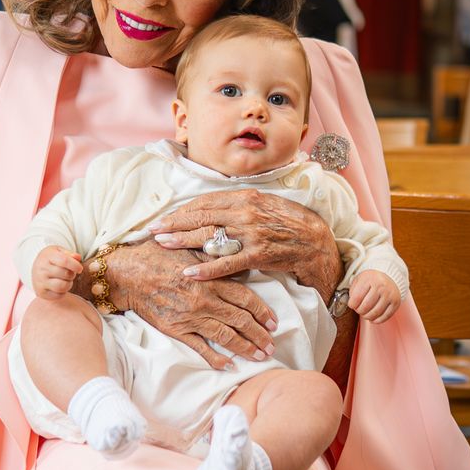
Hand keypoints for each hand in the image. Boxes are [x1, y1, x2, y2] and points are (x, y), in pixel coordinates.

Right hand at [32, 245, 82, 299]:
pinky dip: (63, 291)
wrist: (35, 270)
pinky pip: (59, 295)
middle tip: (70, 273)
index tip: (80, 269)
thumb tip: (78, 257)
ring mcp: (40, 282)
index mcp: (47, 256)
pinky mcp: (41, 293)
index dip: (75, 265)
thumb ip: (69, 254)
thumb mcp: (59, 251)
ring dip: (69, 284)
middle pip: (66, 274)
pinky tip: (60, 285)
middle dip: (72, 274)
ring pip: (63, 286)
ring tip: (66, 280)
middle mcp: (41, 269)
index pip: (64, 261)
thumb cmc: (51, 259)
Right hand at [97, 240, 276, 369]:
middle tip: (272, 345)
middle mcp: (205, 300)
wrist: (127, 273)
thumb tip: (237, 255)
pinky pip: (199, 347)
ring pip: (225, 336)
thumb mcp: (190, 247)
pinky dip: (215, 358)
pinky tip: (229, 365)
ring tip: (260, 356)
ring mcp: (190, 317)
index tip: (274, 322)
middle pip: (241, 320)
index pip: (246, 298)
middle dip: (260, 335)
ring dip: (245, 348)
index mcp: (211, 279)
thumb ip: (214, 254)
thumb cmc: (158, 255)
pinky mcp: (175, 329)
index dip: (263, 312)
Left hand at [149, 189, 342, 301]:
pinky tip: (188, 273)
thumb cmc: (288, 222)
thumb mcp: (264, 204)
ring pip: (210, 236)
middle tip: (152, 230)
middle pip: (202, 216)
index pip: (205, 201)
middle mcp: (246, 211)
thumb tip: (212, 206)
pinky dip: (206, 269)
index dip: (183, 210)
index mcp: (246, 196)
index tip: (165, 217)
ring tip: (162, 245)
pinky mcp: (258, 254)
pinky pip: (227, 263)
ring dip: (183, 242)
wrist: (316, 242)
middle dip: (174, 224)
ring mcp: (252, 233)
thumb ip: (238, 204)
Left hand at [348, 269, 400, 322]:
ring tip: (365, 313)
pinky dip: (376, 320)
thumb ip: (352, 291)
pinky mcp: (395, 303)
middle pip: (365, 307)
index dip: (352, 305)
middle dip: (359, 311)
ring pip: (374, 314)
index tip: (352, 304)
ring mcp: (390, 295)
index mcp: (369, 279)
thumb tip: (349, 304)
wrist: (390, 277)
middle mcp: (381, 287)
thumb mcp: (359, 280)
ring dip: (367, 316)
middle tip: (358, 309)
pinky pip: (384, 317)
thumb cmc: (371, 280)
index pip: (356, 298)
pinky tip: (373, 316)